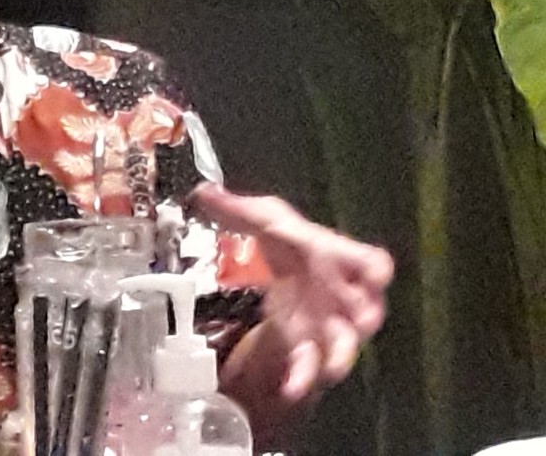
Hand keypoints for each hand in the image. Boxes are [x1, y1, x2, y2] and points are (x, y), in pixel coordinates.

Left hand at [191, 182, 393, 441]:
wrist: (283, 265)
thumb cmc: (288, 240)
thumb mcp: (262, 218)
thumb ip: (235, 209)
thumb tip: (201, 191)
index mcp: (338, 255)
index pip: (370, 260)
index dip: (375, 268)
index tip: (377, 273)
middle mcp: (343, 291)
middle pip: (365, 306)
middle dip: (366, 315)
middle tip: (365, 320)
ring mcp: (329, 320)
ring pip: (344, 342)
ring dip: (341, 354)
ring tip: (333, 367)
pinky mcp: (308, 342)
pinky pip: (310, 362)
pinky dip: (302, 376)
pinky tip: (290, 388)